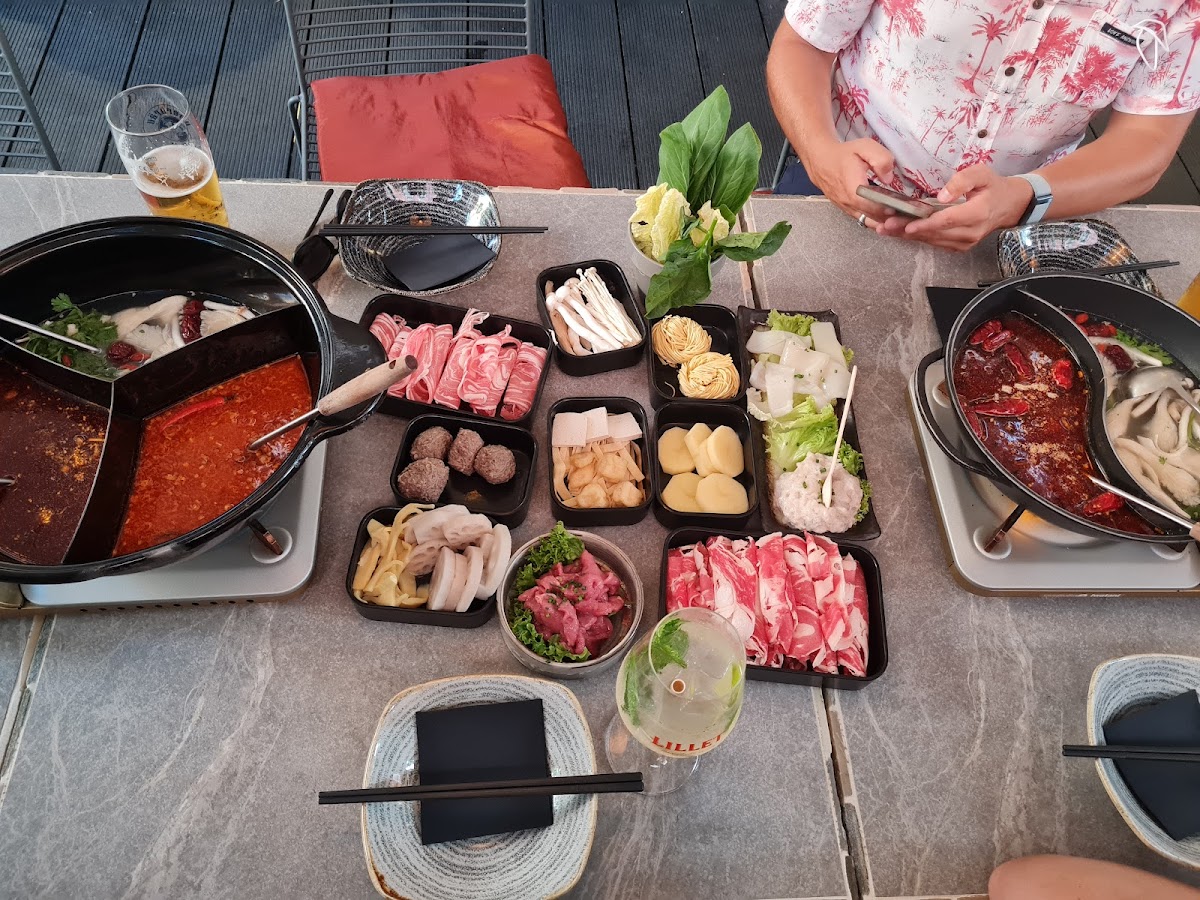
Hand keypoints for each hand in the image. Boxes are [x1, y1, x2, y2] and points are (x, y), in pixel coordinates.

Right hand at [803, 137, 897, 224]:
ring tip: (900, 218)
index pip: (874, 207)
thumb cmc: (844, 154)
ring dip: (884, 222)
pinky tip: (887, 217)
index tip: (904, 209)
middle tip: (908, 215)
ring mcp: (846, 209)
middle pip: (873, 218)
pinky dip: (875, 220)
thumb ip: (881, 160)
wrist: (820, 161)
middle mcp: (849, 204)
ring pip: (868, 222)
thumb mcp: (865, 147)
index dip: (889, 210)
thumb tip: (889, 178)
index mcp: (854, 190)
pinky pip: (862, 219)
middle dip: (891, 219)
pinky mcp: (846, 210)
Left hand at [878, 165, 1033, 250]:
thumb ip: (962, 181)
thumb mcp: (982, 173)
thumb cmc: (994, 186)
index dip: (925, 224)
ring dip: (908, 236)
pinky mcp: (959, 247)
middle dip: (907, 231)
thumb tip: (942, 196)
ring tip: (885, 229)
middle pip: (935, 233)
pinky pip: (936, 243)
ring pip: (932, 241)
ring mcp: (965, 243)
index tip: (906, 225)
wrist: (1010, 205)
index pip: (947, 221)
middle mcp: (970, 233)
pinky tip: (900, 233)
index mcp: (977, 213)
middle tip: (884, 226)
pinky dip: (918, 238)